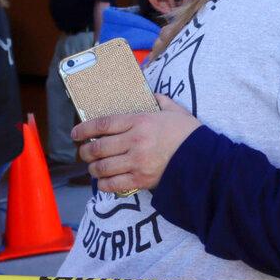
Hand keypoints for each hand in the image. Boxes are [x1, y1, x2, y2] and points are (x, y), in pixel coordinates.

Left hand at [72, 94, 200, 193]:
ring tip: (94, 168)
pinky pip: (113, 185)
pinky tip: (105, 181)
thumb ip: (160, 101)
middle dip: (85, 152)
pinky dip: (104, 184)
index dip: (84, 129)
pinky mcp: (141, 180)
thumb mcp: (175, 110)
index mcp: (141, 121)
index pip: (103, 124)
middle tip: (84, 153)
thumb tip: (151, 95)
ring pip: (102, 168)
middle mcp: (135, 141)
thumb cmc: (189, 133)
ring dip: (93, 169)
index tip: (76, 133)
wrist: (204, 159)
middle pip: (97, 148)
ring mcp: (137, 162)